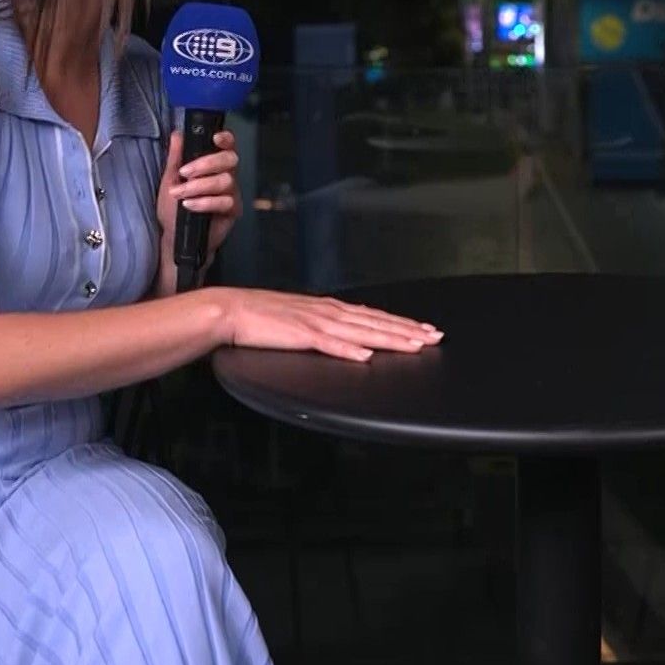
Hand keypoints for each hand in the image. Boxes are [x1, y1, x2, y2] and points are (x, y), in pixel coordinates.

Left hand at [157, 128, 239, 290]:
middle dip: (205, 164)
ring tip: (181, 195)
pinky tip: (190, 206)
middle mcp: (226, 176)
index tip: (214, 138)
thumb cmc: (173, 209)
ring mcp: (231, 194)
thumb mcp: (169, 180)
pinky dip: (204, 202)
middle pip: (230, 160)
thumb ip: (175, 158)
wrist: (174, 237)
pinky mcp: (233, 211)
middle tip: (184, 174)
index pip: (227, 146)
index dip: (226, 139)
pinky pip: (225, 201)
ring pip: (226, 181)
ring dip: (199, 186)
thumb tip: (178, 134)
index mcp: (213, 165)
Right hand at [214, 288, 443, 361]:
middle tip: (434, 337)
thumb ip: (327, 328)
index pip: (374, 317)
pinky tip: (364, 355)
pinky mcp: (299, 335)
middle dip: (407, 331)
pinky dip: (347, 349)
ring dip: (389, 338)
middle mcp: (328, 312)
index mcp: (329, 309)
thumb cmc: (262, 316)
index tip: (425, 330)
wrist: (230, 310)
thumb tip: (349, 337)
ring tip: (413, 345)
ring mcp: (315, 323)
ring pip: (361, 332)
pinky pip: (328, 344)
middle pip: (376, 323)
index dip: (402, 324)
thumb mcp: (302, 319)